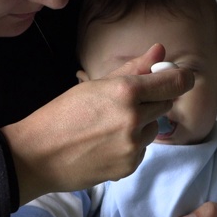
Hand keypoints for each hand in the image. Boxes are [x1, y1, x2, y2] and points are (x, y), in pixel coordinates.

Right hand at [2, 44, 194, 203]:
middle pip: (167, 104)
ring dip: (142, 124)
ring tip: (111, 126)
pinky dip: (131, 145)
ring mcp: (132, 145)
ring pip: (155, 128)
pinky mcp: (129, 166)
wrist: (36, 156)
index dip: (180, 78)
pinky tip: (106, 144)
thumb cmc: (61, 115)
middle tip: (126, 102)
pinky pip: (142, 149)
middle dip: (154, 100)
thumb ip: (133, 68)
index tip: (177, 78)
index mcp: (125, 91)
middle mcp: (134, 118)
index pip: (175, 82)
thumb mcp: (94, 85)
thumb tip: (160, 50)